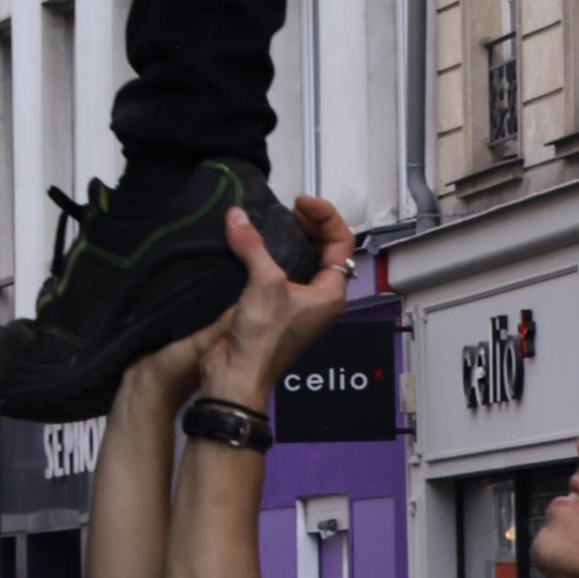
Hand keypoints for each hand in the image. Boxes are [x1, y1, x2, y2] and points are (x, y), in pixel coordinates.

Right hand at [200, 194, 357, 410]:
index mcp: (330, 294)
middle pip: (325, 250)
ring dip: (292, 239)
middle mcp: (318, 299)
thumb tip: (238, 218)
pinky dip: (271, 253)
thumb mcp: (264, 284)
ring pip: (303, 261)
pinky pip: (279, 272)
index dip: (324, 217)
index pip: (341, 243)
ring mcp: (296, 304)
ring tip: (274, 222)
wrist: (237, 374)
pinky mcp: (273, 308)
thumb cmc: (264, 343)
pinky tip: (253, 246)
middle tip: (291, 209)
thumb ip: (253, 246)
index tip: (301, 204)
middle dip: (311, 225)